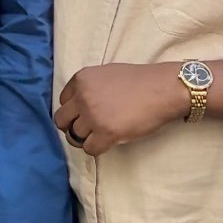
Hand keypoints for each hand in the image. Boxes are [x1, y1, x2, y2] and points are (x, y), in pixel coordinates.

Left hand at [54, 62, 186, 156]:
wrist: (162, 89)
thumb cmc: (138, 81)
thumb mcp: (105, 74)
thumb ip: (89, 87)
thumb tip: (79, 105)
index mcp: (81, 79)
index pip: (62, 101)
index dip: (74, 111)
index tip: (85, 115)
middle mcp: (82, 96)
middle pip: (61, 120)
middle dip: (71, 127)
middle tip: (87, 131)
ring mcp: (93, 115)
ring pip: (74, 136)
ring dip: (86, 139)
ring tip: (101, 136)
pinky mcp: (106, 133)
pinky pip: (89, 149)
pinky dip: (96, 149)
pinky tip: (107, 142)